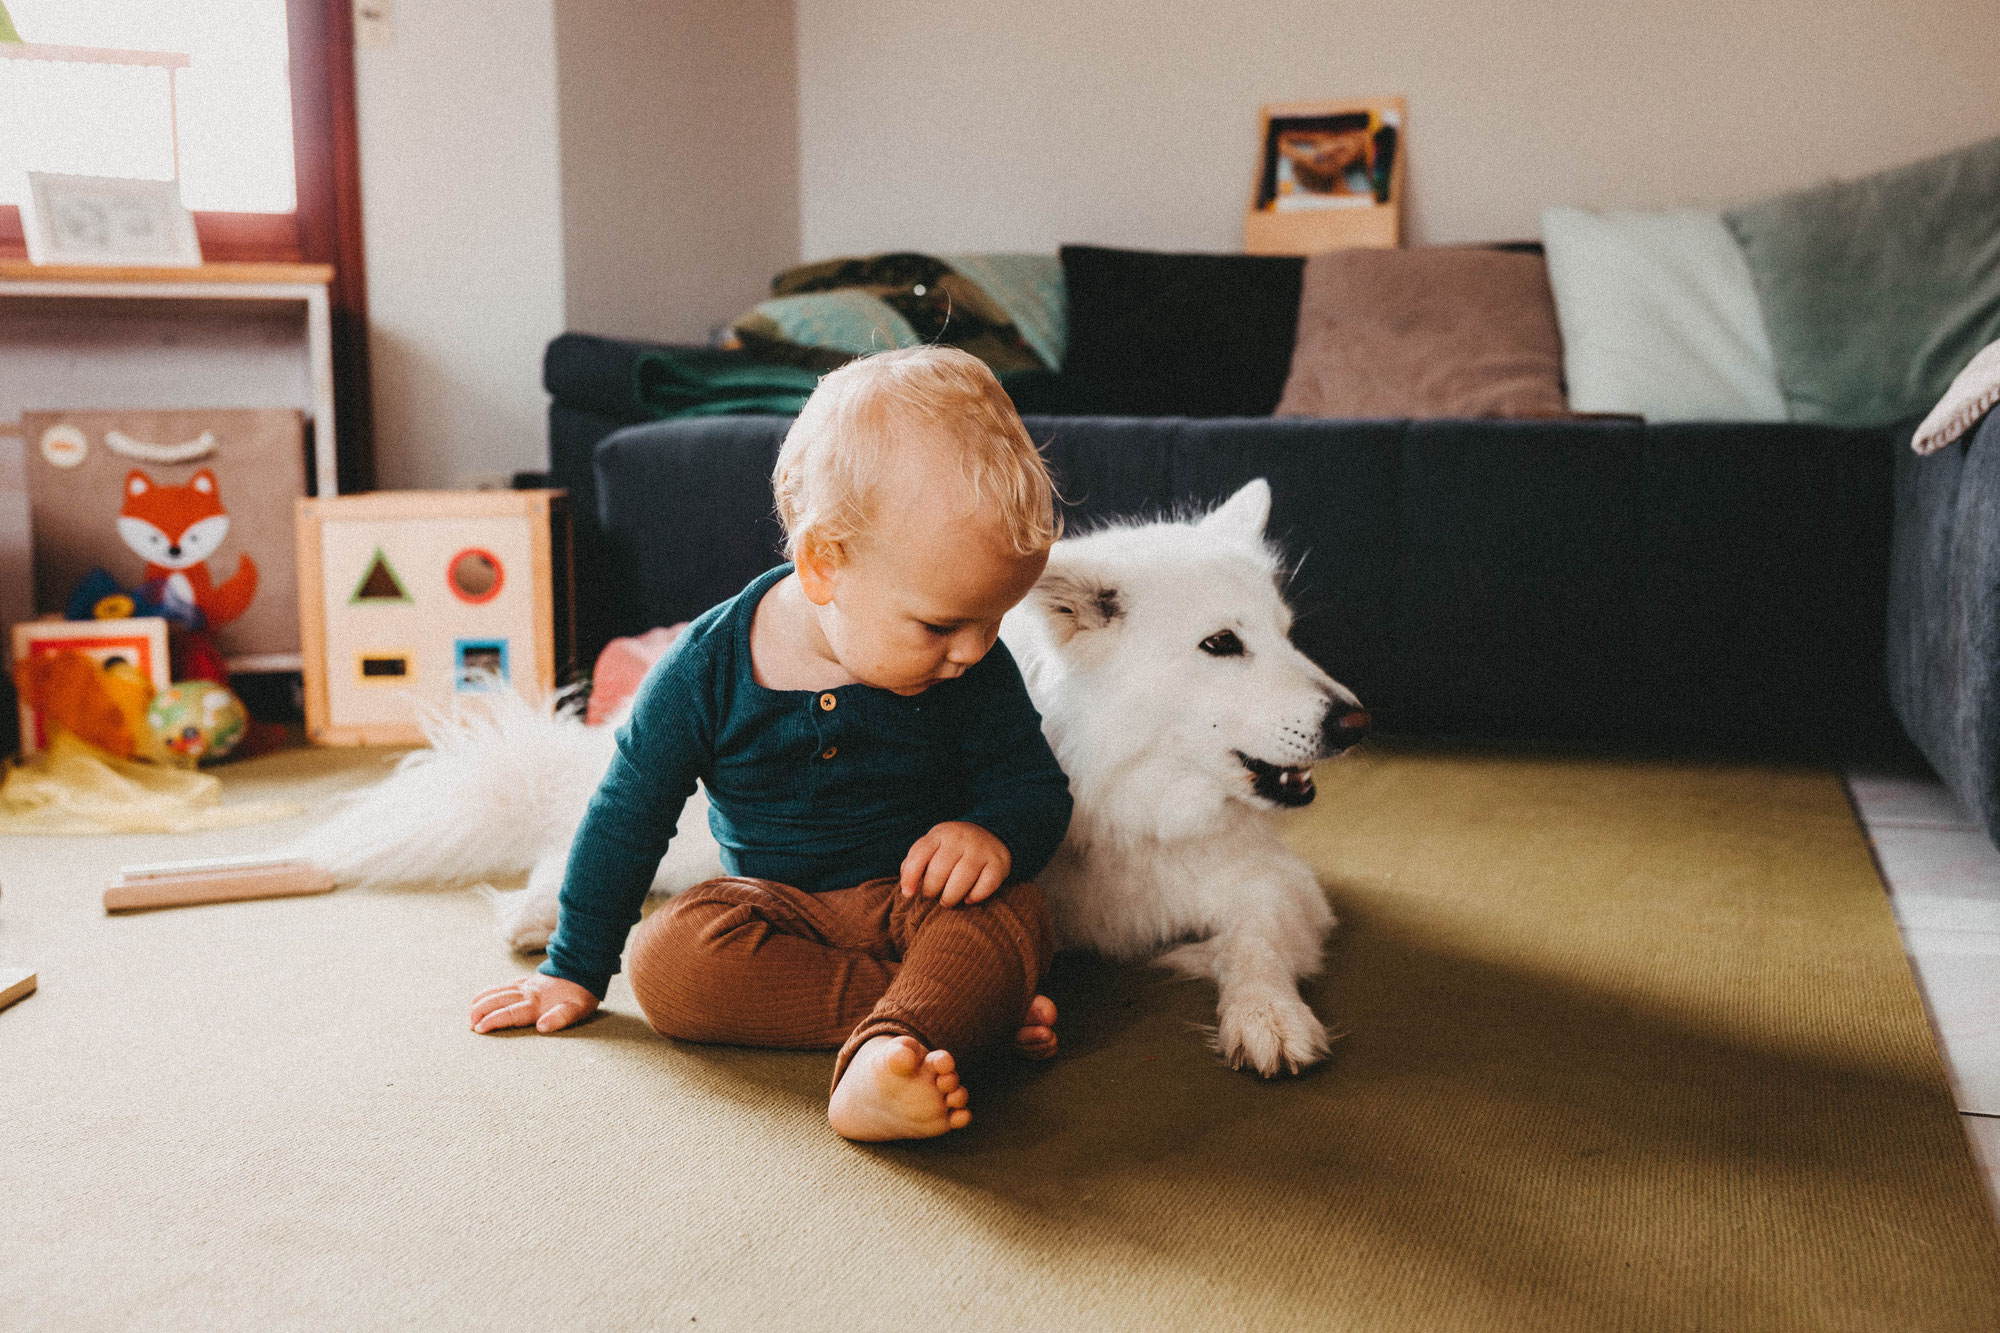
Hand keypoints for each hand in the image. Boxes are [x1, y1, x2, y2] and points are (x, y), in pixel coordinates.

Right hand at [469, 972, 598, 1033]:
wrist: (584, 967)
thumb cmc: (582, 993)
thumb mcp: (578, 1009)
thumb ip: (560, 1018)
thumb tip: (541, 1027)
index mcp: (537, 1003)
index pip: (510, 1013)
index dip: (494, 1020)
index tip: (480, 1028)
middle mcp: (528, 993)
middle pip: (499, 1001)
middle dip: (481, 1012)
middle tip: (470, 1024)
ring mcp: (526, 985)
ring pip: (498, 991)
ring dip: (482, 1001)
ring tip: (470, 1013)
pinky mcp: (527, 980)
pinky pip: (504, 985)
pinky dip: (490, 991)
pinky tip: (484, 996)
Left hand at [899, 821, 1009, 905]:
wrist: (991, 833)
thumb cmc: (951, 849)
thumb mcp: (932, 847)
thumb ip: (915, 863)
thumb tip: (907, 888)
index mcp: (939, 833)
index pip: (919, 855)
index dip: (910, 877)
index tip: (908, 894)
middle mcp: (960, 838)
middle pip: (938, 872)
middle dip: (931, 890)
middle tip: (933, 895)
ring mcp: (981, 849)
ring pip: (961, 881)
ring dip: (950, 898)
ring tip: (947, 901)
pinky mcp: (999, 862)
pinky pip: (984, 887)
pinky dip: (974, 897)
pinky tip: (968, 897)